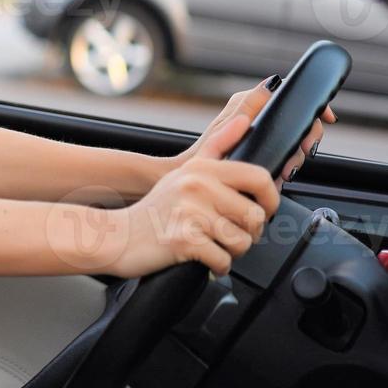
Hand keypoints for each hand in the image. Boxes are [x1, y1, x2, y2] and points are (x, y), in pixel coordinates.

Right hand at [110, 115, 279, 277]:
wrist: (116, 237)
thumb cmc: (154, 210)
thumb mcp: (184, 172)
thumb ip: (218, 145)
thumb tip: (245, 120)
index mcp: (202, 169)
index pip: (259, 178)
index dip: (271, 200)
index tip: (262, 211)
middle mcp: (197, 186)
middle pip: (255, 217)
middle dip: (248, 234)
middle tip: (227, 235)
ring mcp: (190, 212)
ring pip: (242, 242)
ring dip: (231, 252)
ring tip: (211, 245)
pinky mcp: (185, 239)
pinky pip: (223, 261)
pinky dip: (216, 267)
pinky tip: (200, 258)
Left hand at [171, 75, 334, 188]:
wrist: (195, 176)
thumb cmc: (205, 153)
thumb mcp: (230, 126)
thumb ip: (250, 104)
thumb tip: (272, 83)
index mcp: (249, 103)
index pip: (290, 95)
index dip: (313, 104)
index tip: (327, 117)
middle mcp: (256, 115)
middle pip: (298, 119)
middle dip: (307, 136)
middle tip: (304, 150)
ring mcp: (260, 133)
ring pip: (294, 139)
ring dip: (297, 153)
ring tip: (288, 167)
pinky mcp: (261, 149)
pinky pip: (284, 152)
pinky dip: (288, 162)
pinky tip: (284, 172)